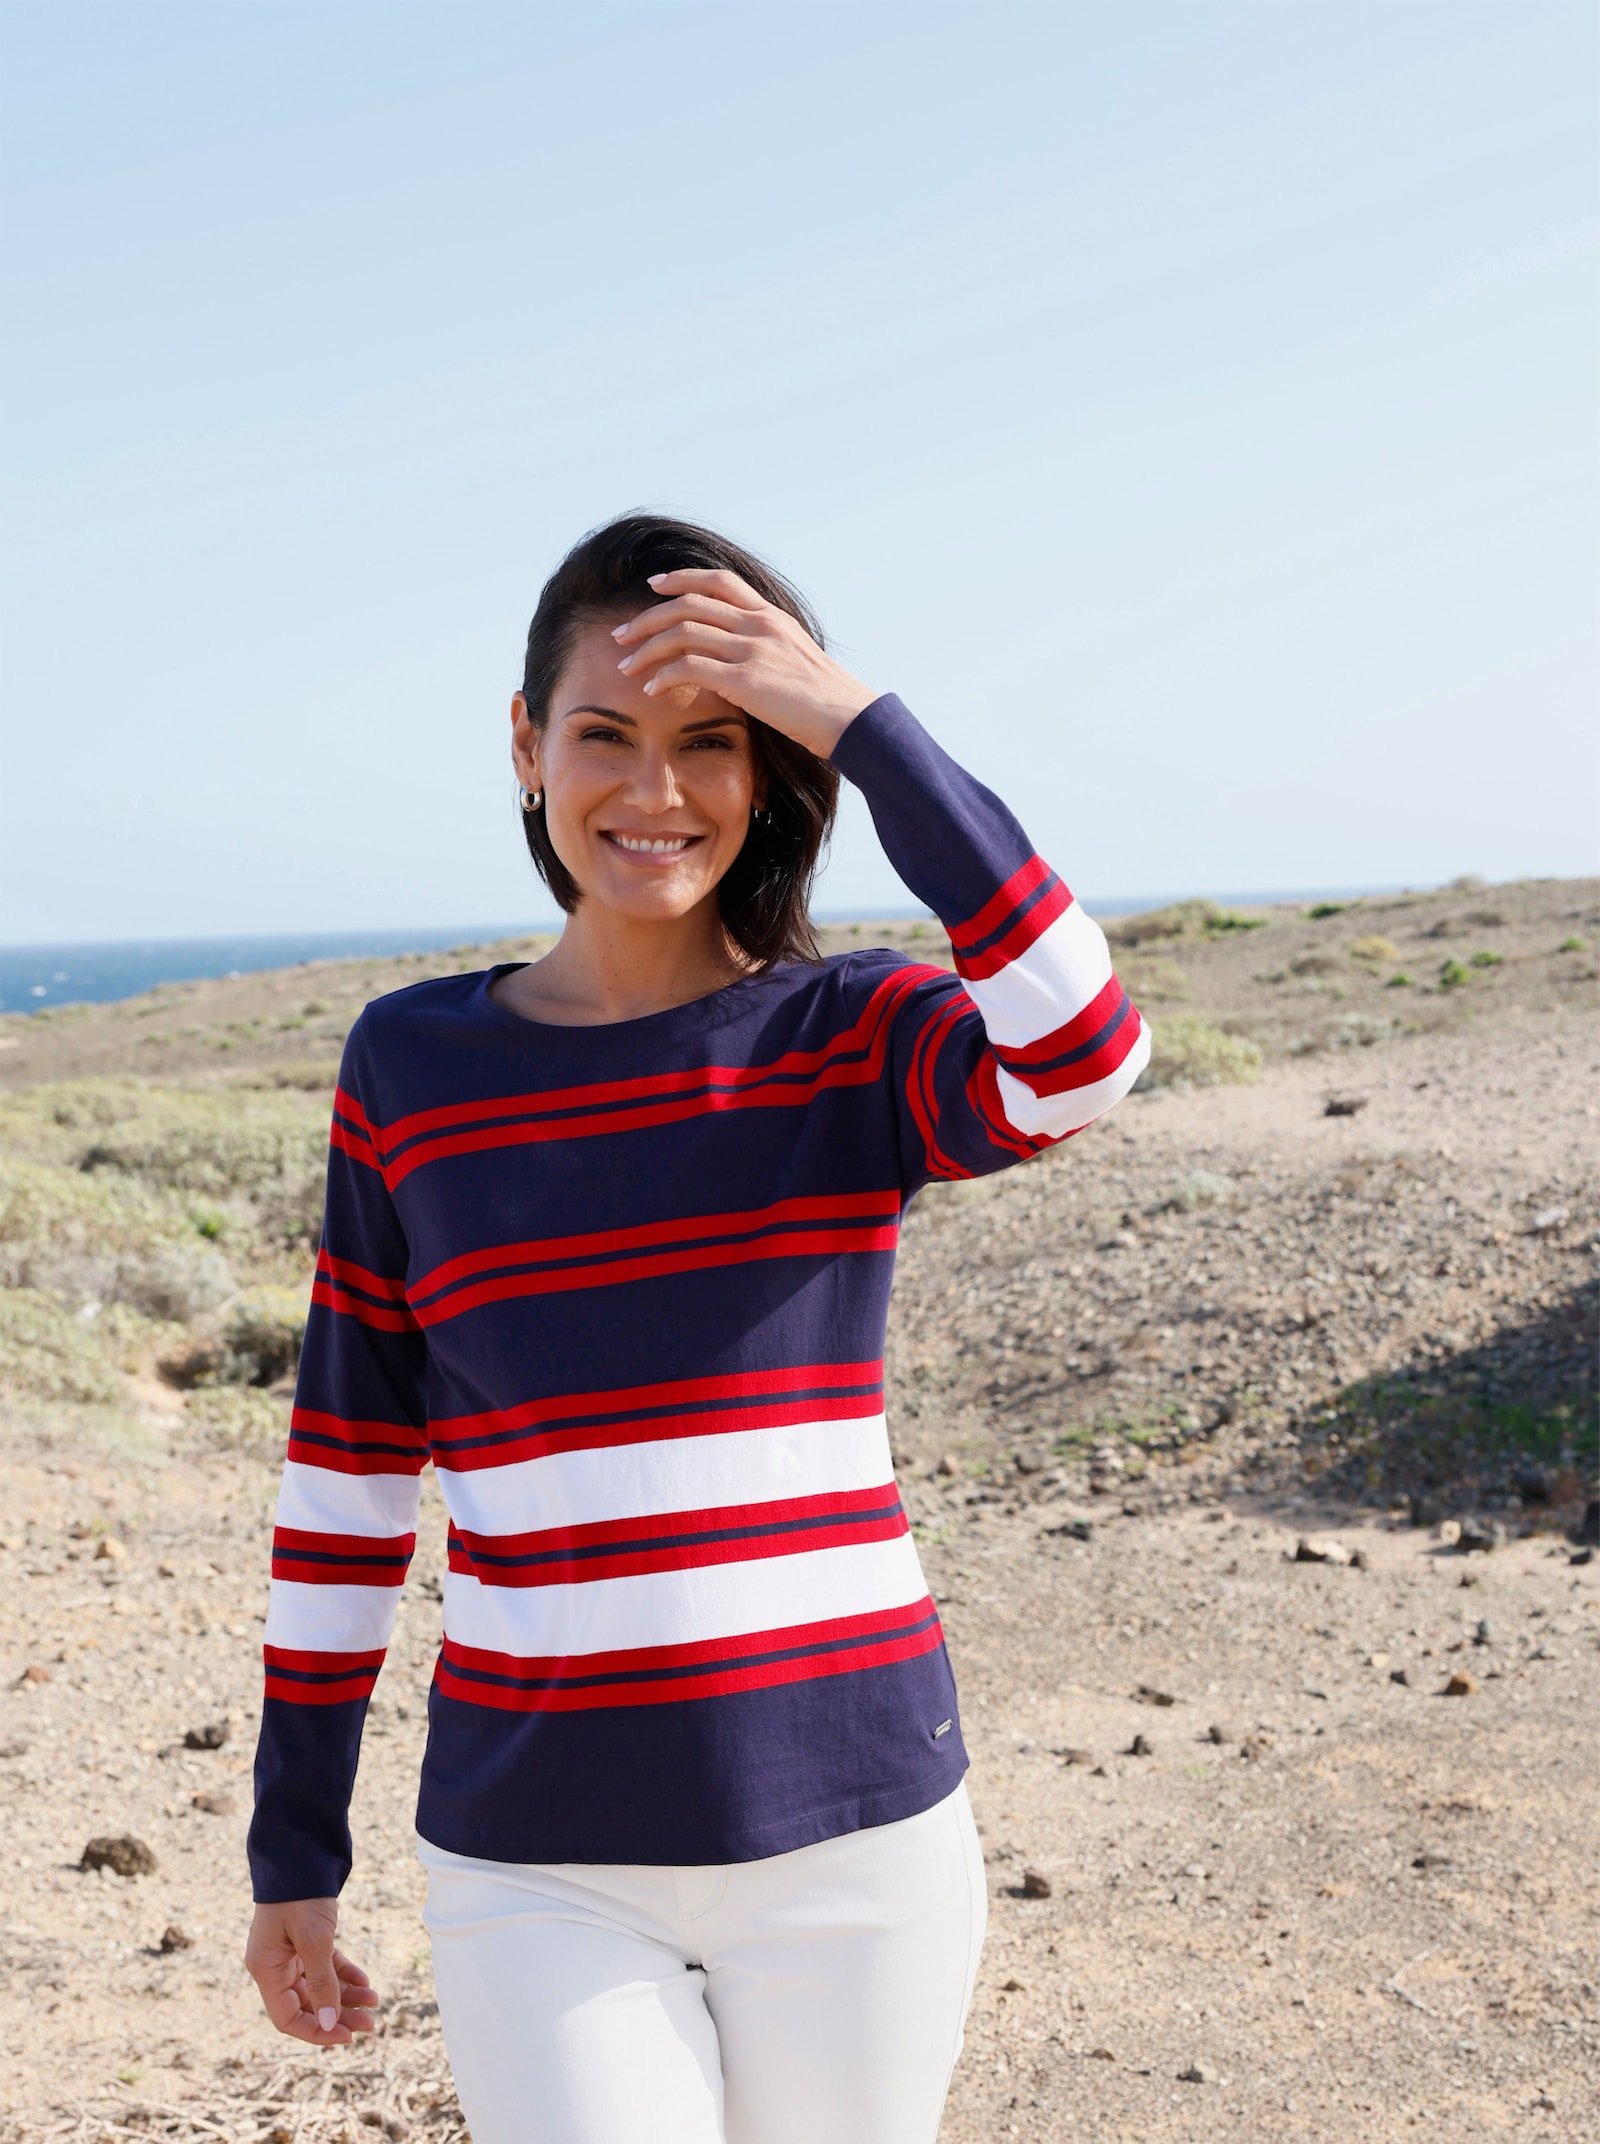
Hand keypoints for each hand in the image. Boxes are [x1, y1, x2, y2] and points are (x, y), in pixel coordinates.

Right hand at [245, 1897, 379, 2046]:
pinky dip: (344, 1975)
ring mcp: (289, 1953)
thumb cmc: (301, 1895)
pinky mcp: (305, 1940)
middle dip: (338, 2015)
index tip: (345, 2036)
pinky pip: (326, 1967)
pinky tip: (366, 1982)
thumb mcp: (314, 1940)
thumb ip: (321, 1982)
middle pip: (307, 2005)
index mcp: (266, 1970)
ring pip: (319, 1987)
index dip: (317, 2032)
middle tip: (371, 2024)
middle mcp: (274, 1966)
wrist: (301, 1852)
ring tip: (376, 2002)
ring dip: (346, 1996)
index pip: (288, 2018)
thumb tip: (329, 2023)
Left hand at [611, 568, 872, 758]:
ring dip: (647, 649)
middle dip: (648, 617)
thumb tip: (736, 661)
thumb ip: (766, 650)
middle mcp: (759, 625)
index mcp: (771, 616)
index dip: (682, 579)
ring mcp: (752, 650)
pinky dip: (664, 676)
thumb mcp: (796, 660)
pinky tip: (652, 689)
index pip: (720, 581)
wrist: (850, 719)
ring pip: (683, 633)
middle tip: (621, 634)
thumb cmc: (826, 700)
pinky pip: (690, 668)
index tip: (654, 585)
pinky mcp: (746, 680)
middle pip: (689, 604)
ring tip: (625, 666)